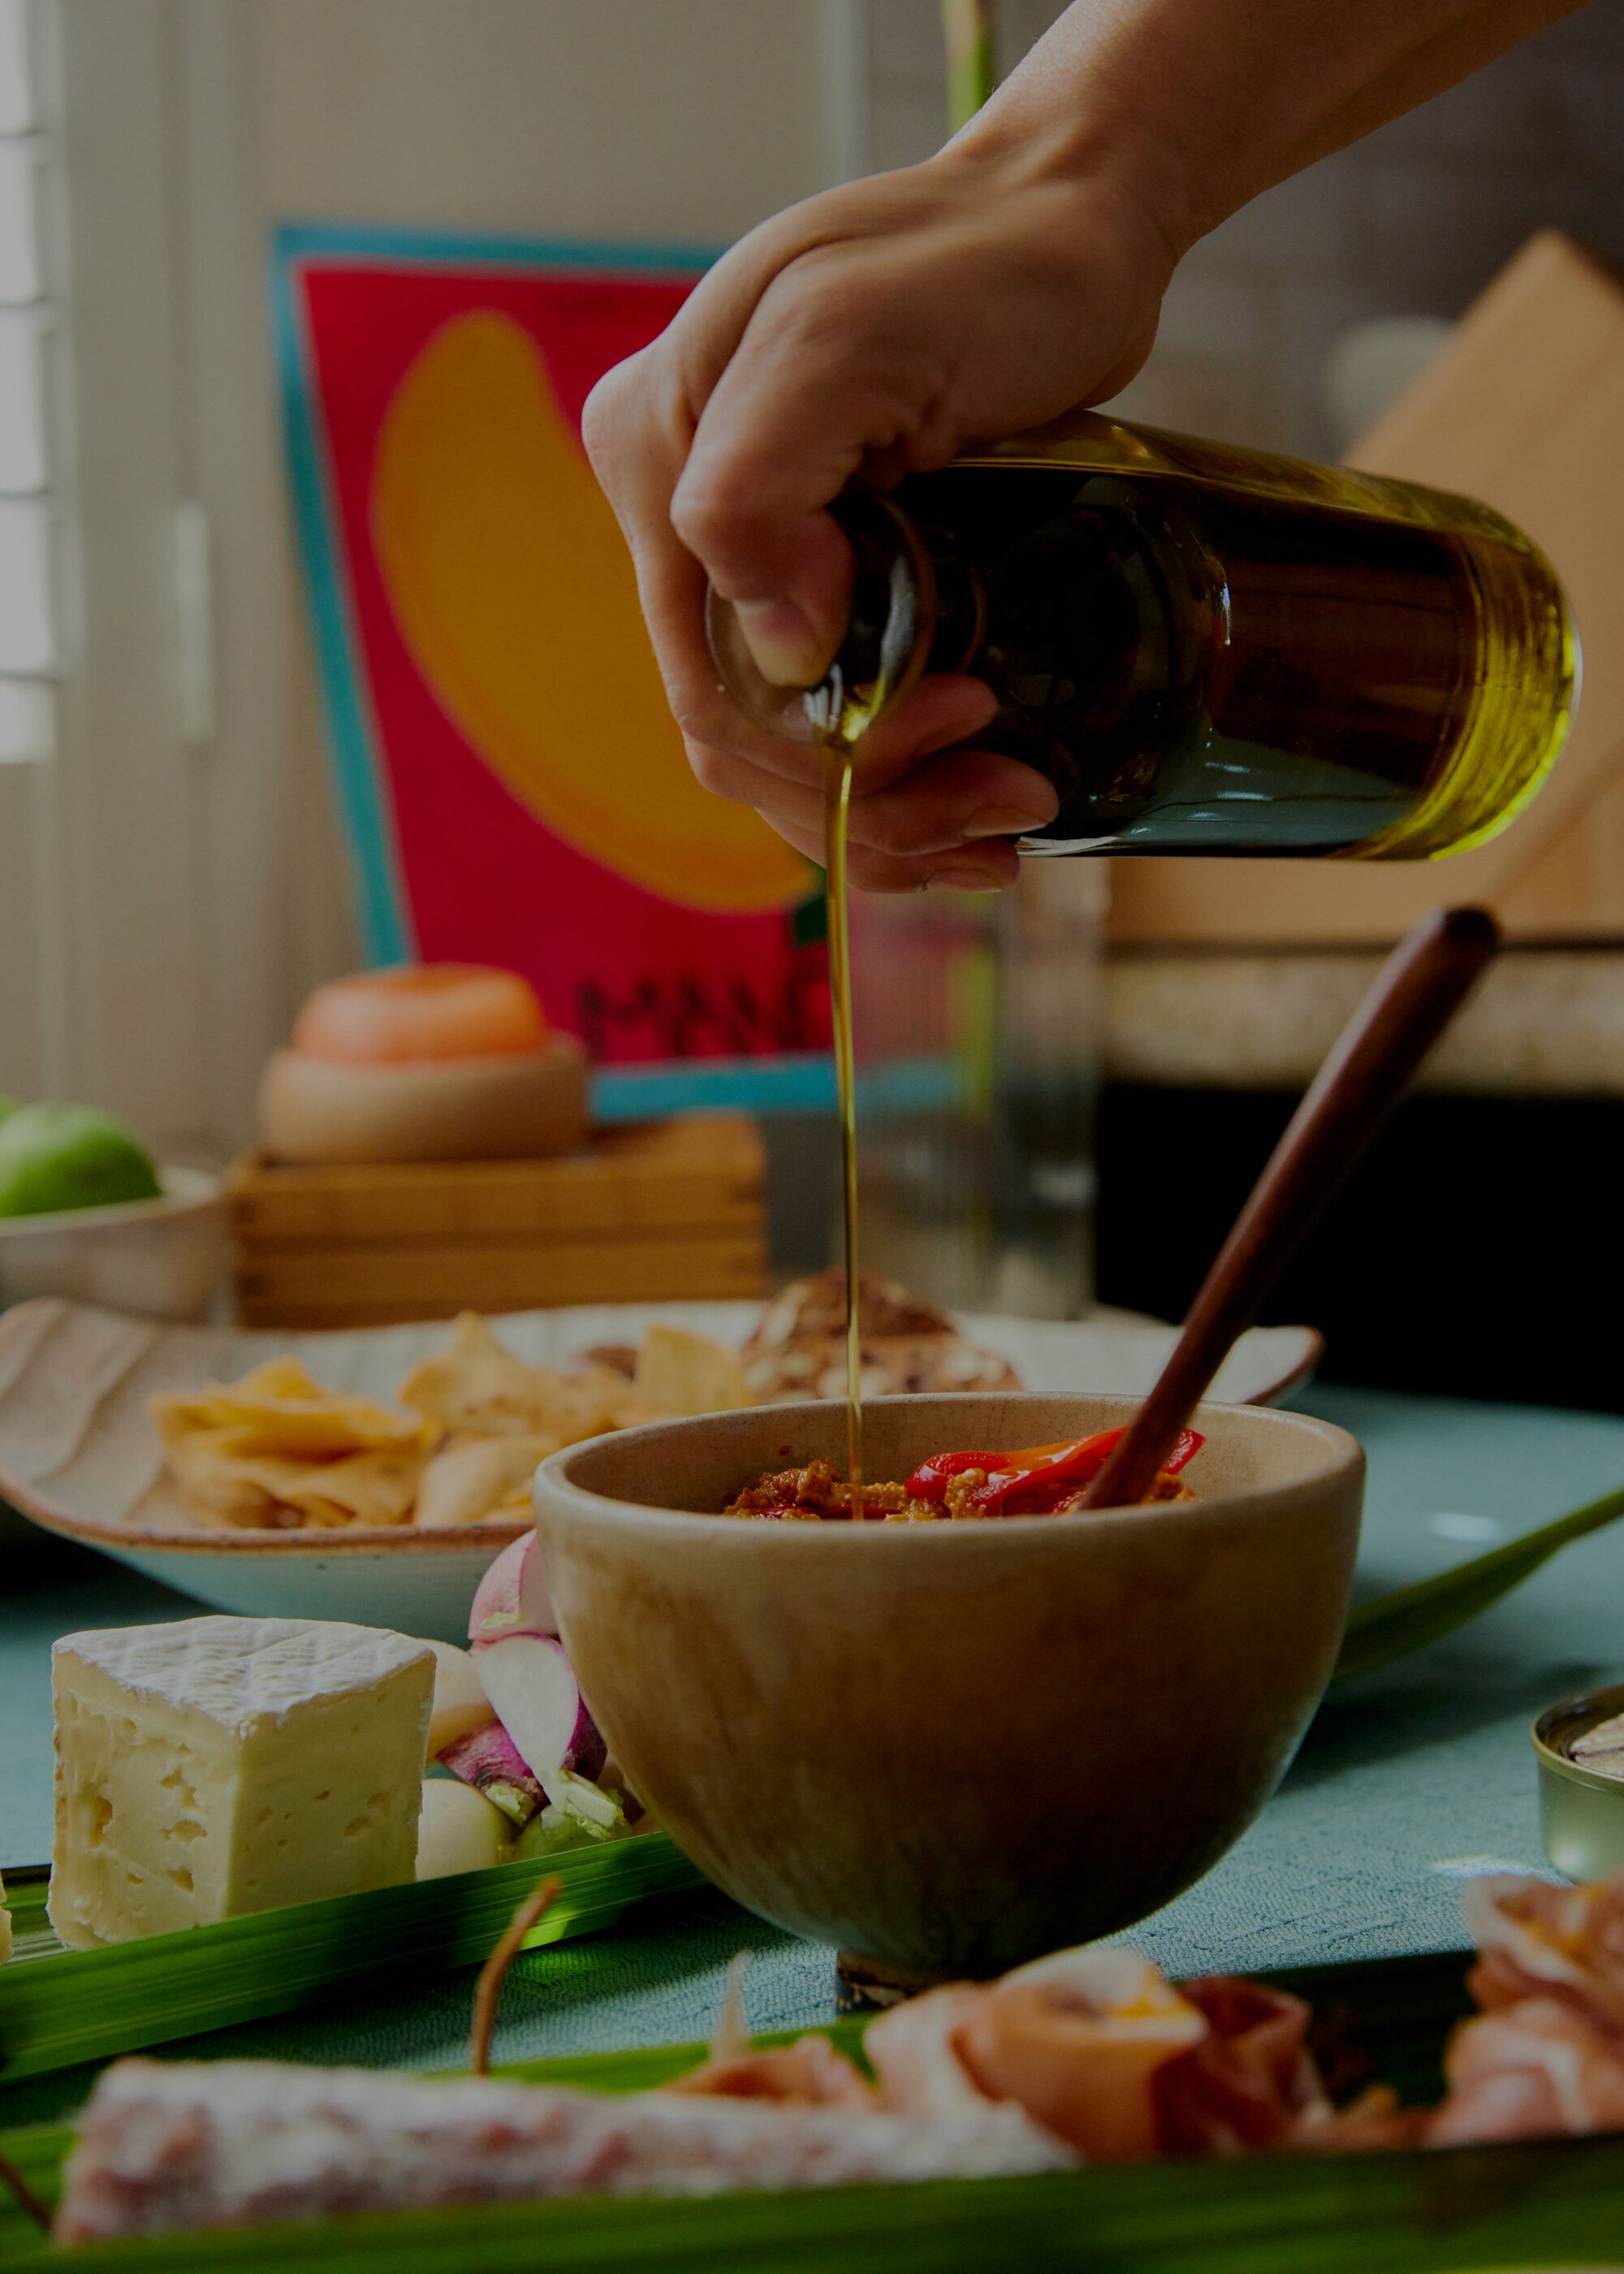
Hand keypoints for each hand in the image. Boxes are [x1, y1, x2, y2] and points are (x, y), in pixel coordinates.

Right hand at [584, 135, 1176, 891]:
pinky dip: (902, 794)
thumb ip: (759, 481)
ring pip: (789, 759)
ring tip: (1013, 821)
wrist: (1070, 224)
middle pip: (750, 743)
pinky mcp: (831, 585)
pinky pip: (833, 730)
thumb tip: (772, 648)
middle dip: (877, 802)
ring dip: (897, 820)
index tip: (973, 713)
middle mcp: (685, 523)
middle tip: (1012, 801)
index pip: (710, 687)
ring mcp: (758, 562)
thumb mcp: (849, 337)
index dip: (832, 752)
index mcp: (655, 462)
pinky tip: (977, 824)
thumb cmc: (982, 263)